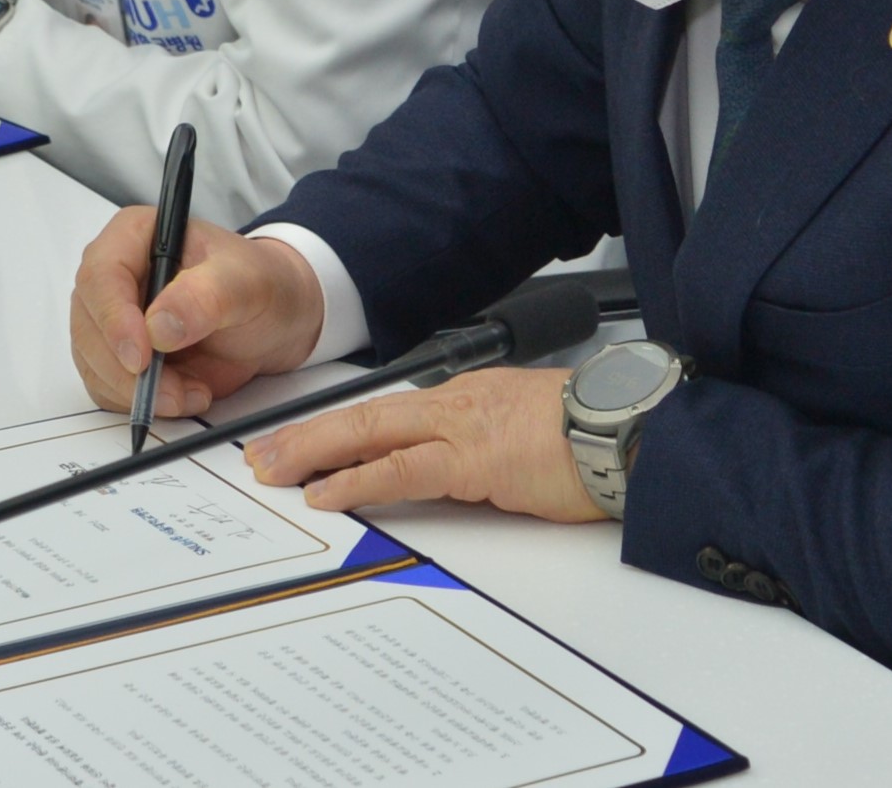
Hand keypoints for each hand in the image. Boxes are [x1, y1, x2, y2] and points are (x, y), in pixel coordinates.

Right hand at [70, 210, 325, 417]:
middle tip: (174, 392)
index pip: (101, 276)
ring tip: (193, 391)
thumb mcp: (246, 282)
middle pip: (89, 327)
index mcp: (135, 236)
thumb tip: (158, 326)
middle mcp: (114, 276)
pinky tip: (185, 394)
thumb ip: (205, 296)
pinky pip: (110, 390)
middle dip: (127, 371)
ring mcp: (111, 319)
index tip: (141, 358)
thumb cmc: (260, 284)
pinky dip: (143, 404)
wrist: (275, 319)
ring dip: (139, 393)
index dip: (113, 320)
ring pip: (95, 365)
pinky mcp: (118, 357)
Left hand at [248, 367, 605, 522]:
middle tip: (261, 456)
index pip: (387, 414)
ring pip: (370, 435)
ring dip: (314, 454)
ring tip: (273, 472)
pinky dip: (359, 480)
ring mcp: (463, 428)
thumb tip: (461, 473)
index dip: (338, 429)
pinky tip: (327, 493)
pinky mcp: (475, 461)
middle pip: (364, 417)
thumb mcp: (525, 438)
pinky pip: (404, 470)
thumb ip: (486, 451)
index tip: (301, 444)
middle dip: (307, 437)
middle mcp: (457, 404)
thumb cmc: (591, 440)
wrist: (630, 430)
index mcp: (468, 399)